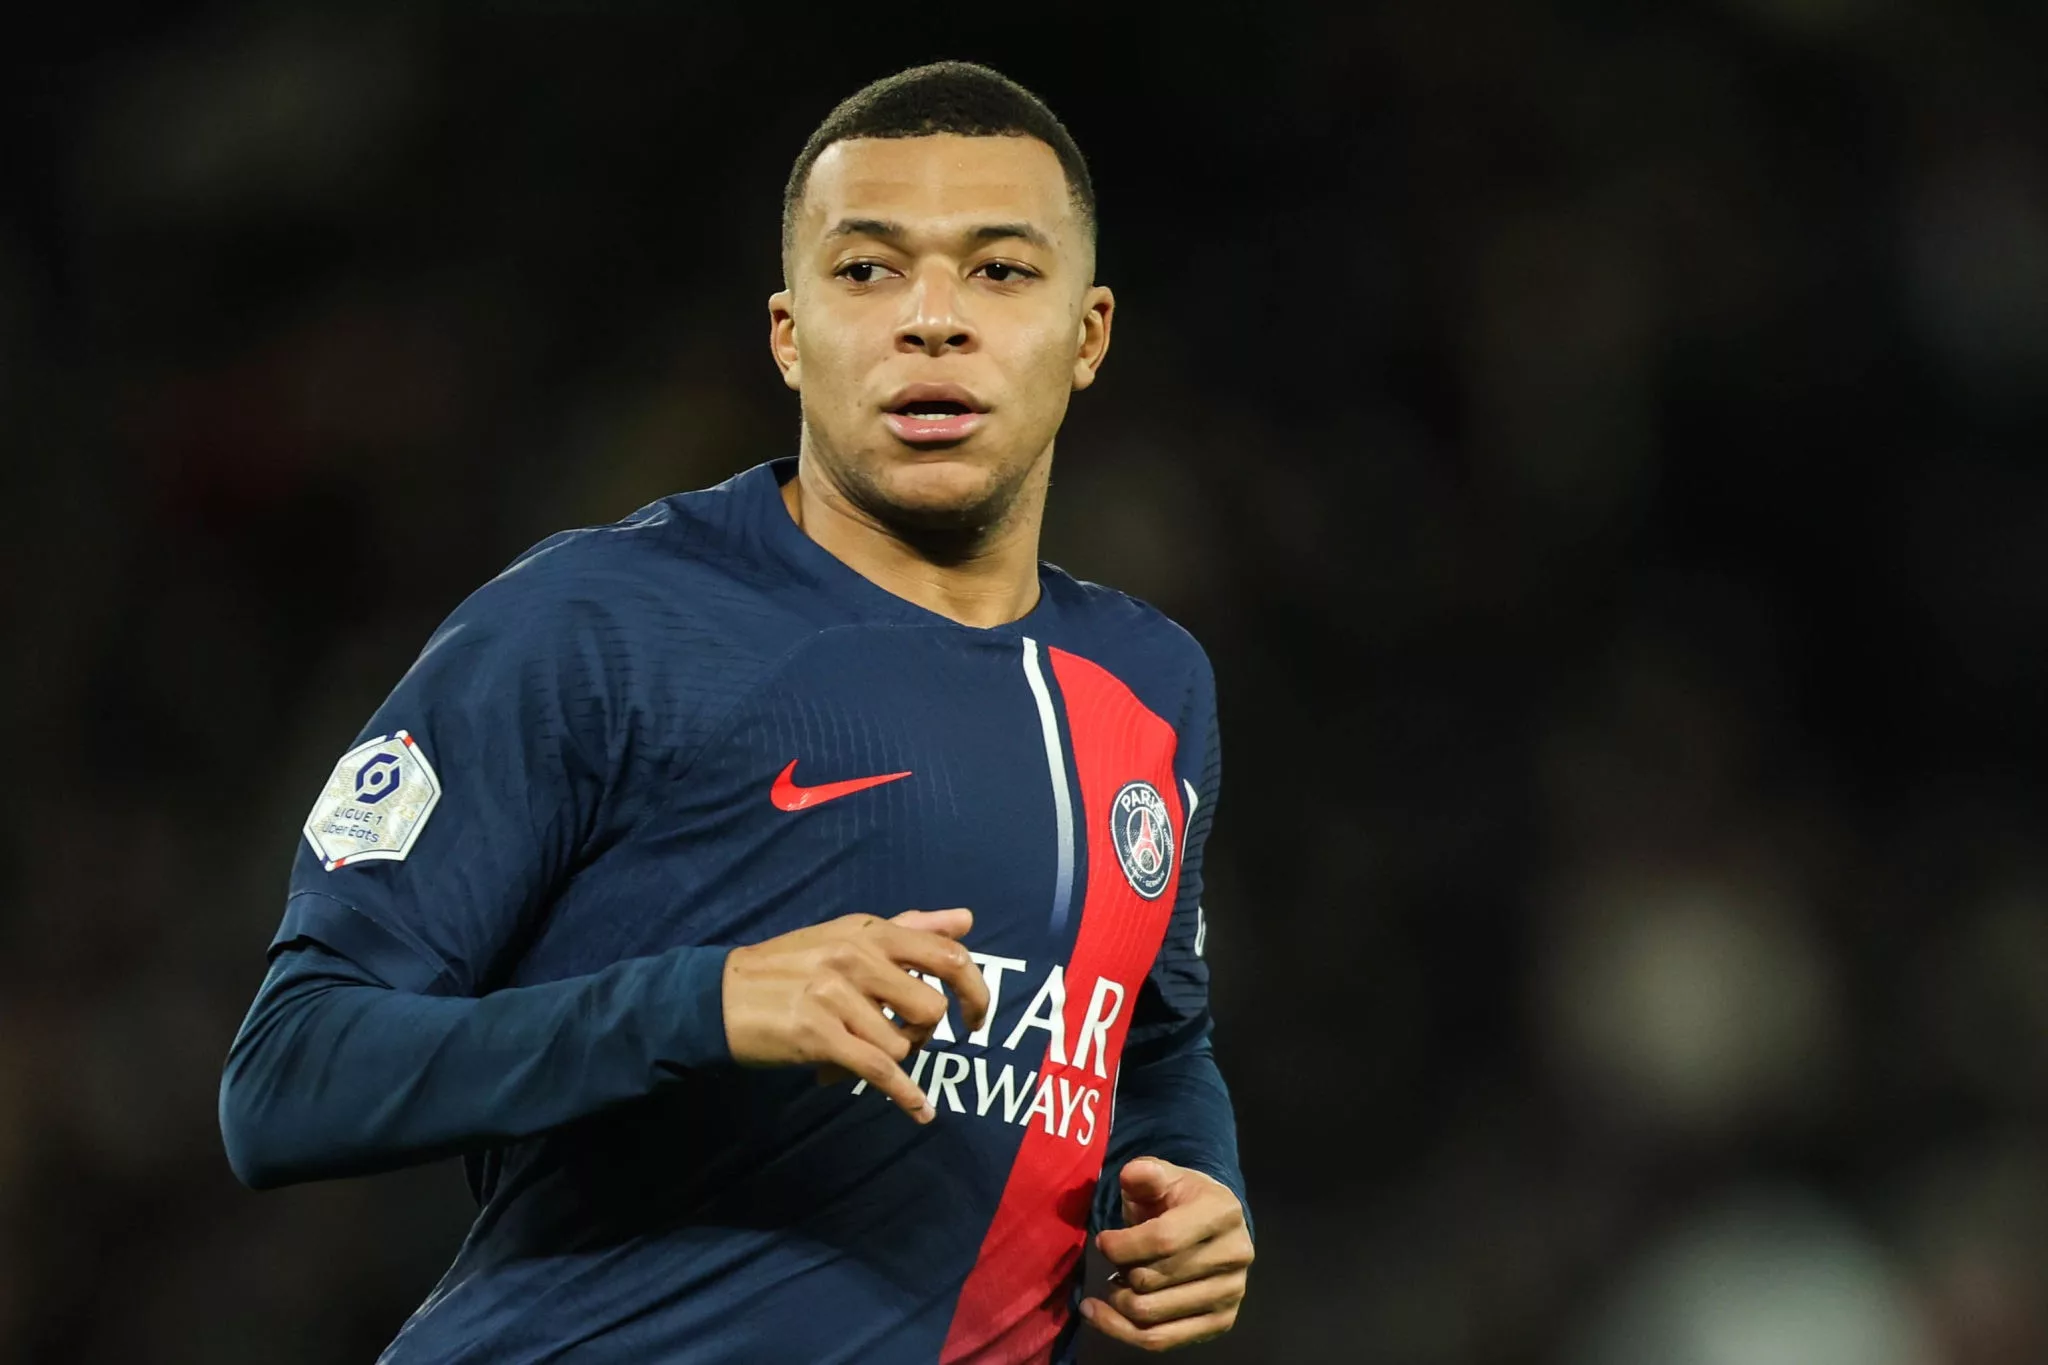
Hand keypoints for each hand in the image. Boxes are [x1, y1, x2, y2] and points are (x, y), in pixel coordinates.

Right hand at [721, 909, 988, 1122]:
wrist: (718, 995)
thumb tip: (966, 918)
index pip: (946, 955)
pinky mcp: (818, 1035)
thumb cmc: (789, 967)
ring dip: (891, 1057)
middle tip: (903, 1037)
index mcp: (868, 932)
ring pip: (902, 1043)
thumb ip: (910, 928)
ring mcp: (835, 995)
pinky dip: (905, 1095)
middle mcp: (855, 957)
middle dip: (924, 1032)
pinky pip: (880, 1071)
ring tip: (861, 1051)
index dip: (974, 988)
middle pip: (930, 1007)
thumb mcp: (847, 936)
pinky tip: (921, 1111)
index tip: (976, 1016)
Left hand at [1082, 1157, 1252, 1350]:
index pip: (1164, 1239)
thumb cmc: (1182, 1199)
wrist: (1217, 1224)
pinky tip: (1098, 1315)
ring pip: (1153, 1313)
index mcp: (1222, 1212)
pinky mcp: (1222, 1322)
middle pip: (1154, 1279)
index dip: (1124, 1245)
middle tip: (1114, 1263)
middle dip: (1120, 1272)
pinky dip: (1121, 1331)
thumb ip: (1146, 1173)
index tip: (1102, 1241)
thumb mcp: (1164, 1176)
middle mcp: (1234, 1255)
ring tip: (1111, 1286)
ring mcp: (1231, 1293)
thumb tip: (1131, 1175)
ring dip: (1119, 1301)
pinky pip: (1162, 1339)